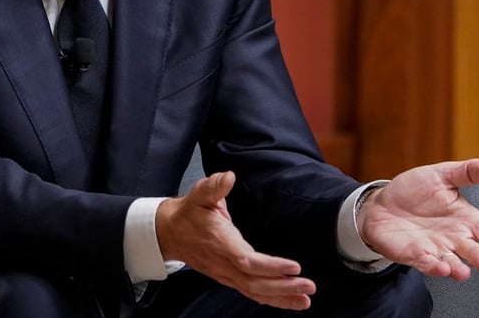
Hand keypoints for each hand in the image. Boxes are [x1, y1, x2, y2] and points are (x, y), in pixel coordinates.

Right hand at [156, 171, 315, 309]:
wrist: (170, 232)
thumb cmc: (190, 212)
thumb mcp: (199, 193)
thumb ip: (214, 186)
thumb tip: (229, 177)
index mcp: (220, 242)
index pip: (247, 260)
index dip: (271, 266)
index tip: (294, 267)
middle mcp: (224, 263)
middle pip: (255, 282)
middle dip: (283, 286)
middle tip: (308, 285)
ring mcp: (226, 274)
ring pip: (255, 292)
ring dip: (281, 297)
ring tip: (305, 299)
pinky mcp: (229, 278)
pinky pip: (252, 293)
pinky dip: (272, 300)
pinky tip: (290, 301)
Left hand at [357, 159, 478, 279]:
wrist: (382, 203)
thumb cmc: (415, 190)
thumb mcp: (441, 175)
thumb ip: (468, 172)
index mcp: (464, 218)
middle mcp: (453, 237)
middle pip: (471, 250)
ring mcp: (435, 248)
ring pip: (451, 262)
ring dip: (457, 267)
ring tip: (462, 271)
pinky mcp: (415, 255)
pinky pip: (426, 264)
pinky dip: (434, 267)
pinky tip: (440, 267)